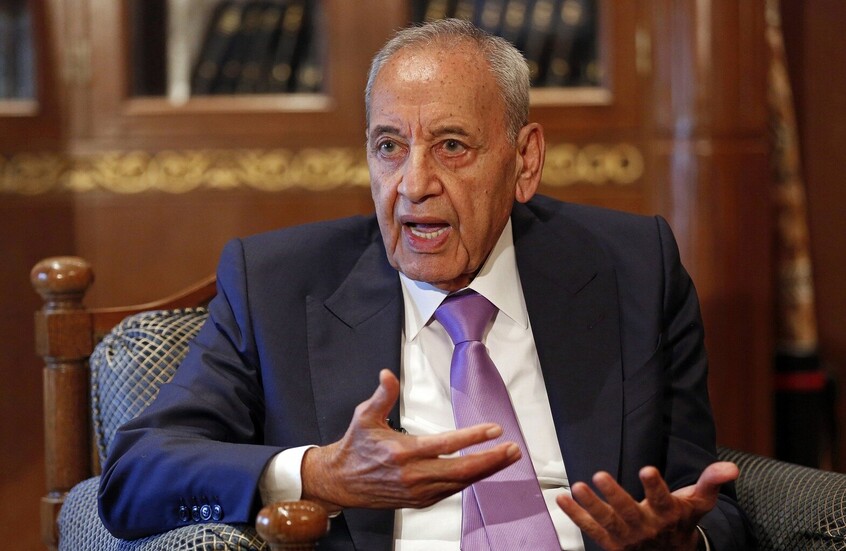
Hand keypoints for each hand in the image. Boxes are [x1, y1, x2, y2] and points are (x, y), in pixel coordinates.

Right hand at [301, 369, 520, 512]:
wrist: (341, 482)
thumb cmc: (355, 447)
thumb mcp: (364, 416)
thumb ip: (382, 395)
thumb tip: (388, 374)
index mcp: (402, 452)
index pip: (446, 445)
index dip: (472, 437)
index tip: (494, 429)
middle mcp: (413, 475)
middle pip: (461, 469)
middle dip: (490, 459)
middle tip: (513, 449)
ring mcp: (418, 491)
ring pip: (460, 483)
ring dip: (486, 471)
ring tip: (507, 458)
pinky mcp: (419, 501)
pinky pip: (451, 491)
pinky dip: (469, 481)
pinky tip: (483, 471)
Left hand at [556, 461, 738, 549]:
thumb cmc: (682, 521)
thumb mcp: (699, 503)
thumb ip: (711, 481)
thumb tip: (732, 467)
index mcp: (668, 514)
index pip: (662, 499)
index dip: (655, 486)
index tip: (647, 469)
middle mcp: (646, 527)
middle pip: (628, 511)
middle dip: (614, 494)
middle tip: (599, 475)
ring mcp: (626, 537)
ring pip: (607, 521)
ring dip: (590, 504)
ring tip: (576, 487)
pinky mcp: (610, 543)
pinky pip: (590, 529)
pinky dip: (575, 515)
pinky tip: (560, 499)